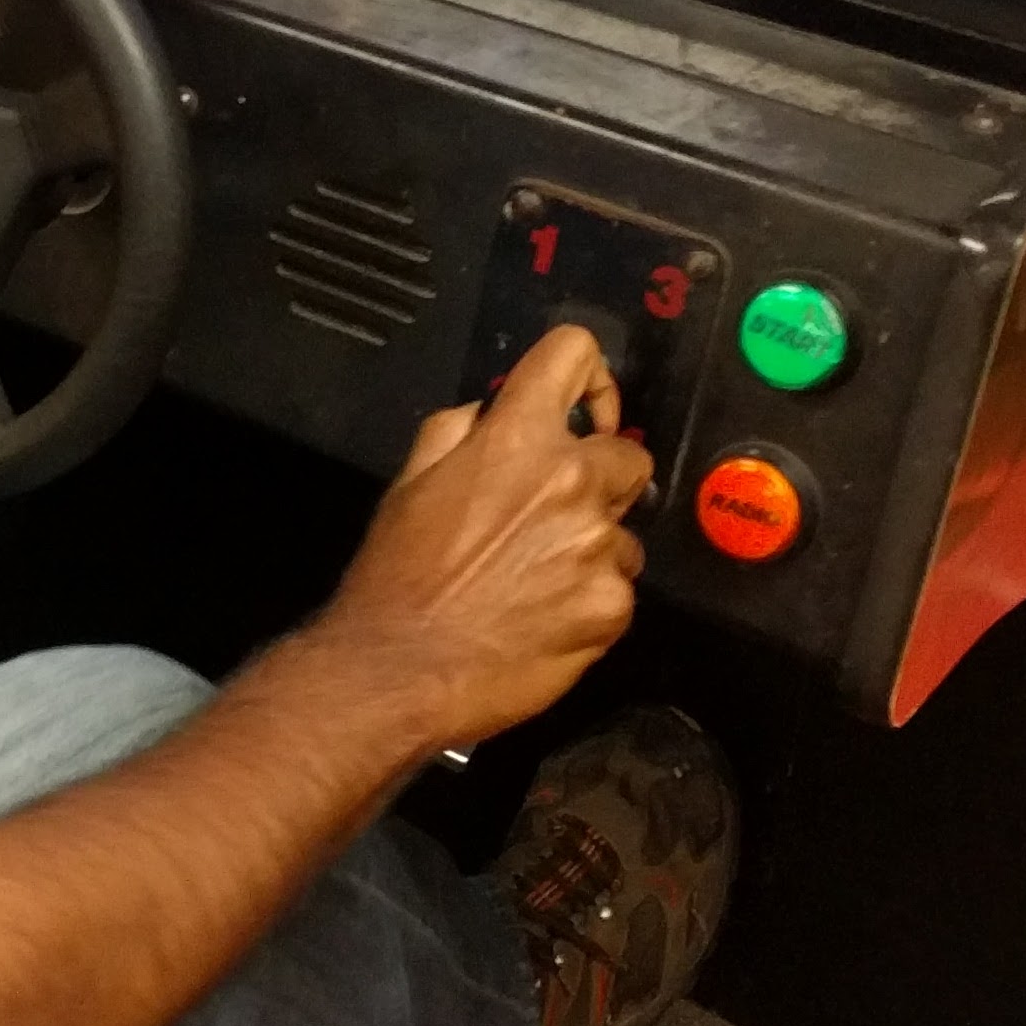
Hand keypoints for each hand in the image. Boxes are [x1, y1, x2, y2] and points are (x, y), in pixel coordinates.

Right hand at [305, 326, 653, 758]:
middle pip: (628, 453)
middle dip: (598, 477)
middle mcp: (571, 481)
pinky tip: (545, 616)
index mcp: (516, 439)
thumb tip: (496, 413)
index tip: (582, 411)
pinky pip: (618, 587)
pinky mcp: (613, 606)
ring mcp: (598, 546)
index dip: (586, 377)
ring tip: (535, 580)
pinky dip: (589, 598)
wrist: (400, 671)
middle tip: (549, 516)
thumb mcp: (410, 480)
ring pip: (623, 531)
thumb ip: (460, 430)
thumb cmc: (397, 575)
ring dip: (590, 546)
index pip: (574, 354)